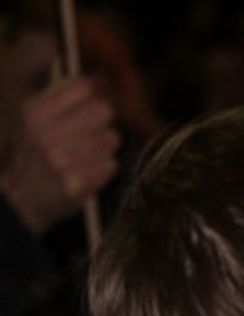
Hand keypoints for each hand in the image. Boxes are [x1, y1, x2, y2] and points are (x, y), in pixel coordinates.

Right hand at [0, 76, 120, 234]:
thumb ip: (60, 94)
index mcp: (36, 113)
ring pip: (112, 138)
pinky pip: (112, 164)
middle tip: (92, 131)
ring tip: (86, 154)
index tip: (93, 101)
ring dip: (104, 146)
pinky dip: (104, 168)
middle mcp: (48, 135)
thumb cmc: (34, 151)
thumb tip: (95, 78)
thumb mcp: (33, 116)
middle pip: (104, 111)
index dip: (95, 92)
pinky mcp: (77, 183)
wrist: (21, 198)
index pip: (84, 86)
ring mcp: (63, 161)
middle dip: (102, 121)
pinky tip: (87, 171)